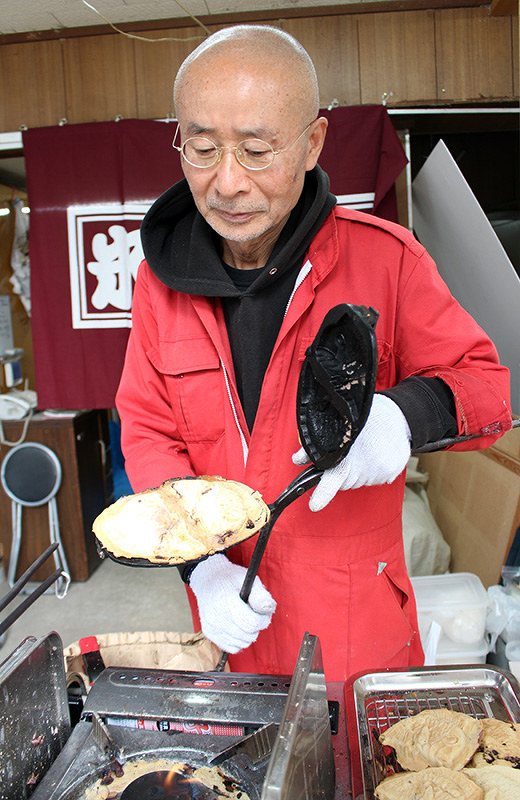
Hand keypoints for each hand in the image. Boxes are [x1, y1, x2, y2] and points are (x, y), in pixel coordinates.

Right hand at [188, 554, 275, 652]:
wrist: (207, 580)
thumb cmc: (230, 579)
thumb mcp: (248, 579)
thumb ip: (261, 595)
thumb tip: (268, 609)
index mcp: (227, 601)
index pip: (252, 623)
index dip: (263, 619)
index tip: (263, 612)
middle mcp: (216, 617)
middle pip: (248, 635)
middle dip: (257, 626)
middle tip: (254, 613)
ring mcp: (212, 627)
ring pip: (242, 643)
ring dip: (248, 633)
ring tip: (244, 617)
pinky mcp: (209, 634)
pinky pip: (233, 647)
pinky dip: (239, 639)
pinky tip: (237, 625)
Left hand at [292, 394, 410, 510]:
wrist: (400, 417)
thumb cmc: (367, 418)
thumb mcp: (339, 425)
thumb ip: (316, 446)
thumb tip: (298, 459)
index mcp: (348, 455)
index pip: (332, 478)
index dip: (322, 493)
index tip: (314, 505)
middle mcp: (364, 466)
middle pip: (345, 482)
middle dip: (343, 473)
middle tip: (350, 454)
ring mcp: (379, 472)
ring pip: (360, 480)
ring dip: (360, 470)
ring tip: (366, 450)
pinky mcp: (391, 474)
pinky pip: (376, 479)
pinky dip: (374, 470)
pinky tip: (377, 453)